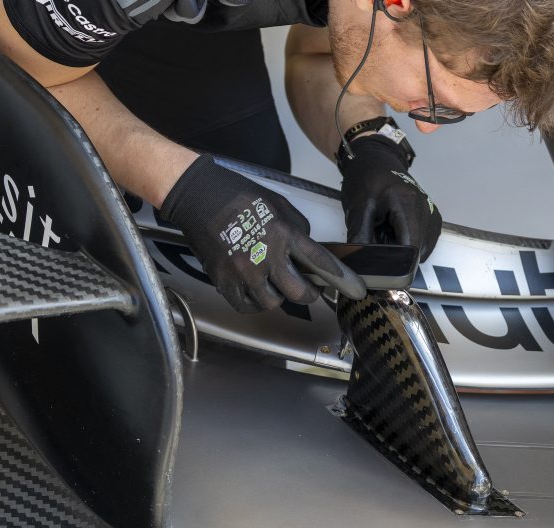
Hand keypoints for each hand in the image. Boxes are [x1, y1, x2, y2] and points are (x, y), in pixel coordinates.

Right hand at [161, 155, 365, 311]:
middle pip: (300, 293)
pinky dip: (255, 302)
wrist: (198, 196)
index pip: (320, 263)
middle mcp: (265, 256)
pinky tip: (256, 289)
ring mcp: (243, 271)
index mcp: (283, 234)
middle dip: (309, 293)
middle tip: (308, 288)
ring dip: (278, 296)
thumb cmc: (238, 196)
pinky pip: (247, 306)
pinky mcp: (224, 280)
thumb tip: (309, 250)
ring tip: (273, 281)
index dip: (342, 279)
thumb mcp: (279, 204)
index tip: (355, 290)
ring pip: (273, 303)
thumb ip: (298, 230)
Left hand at [339, 135, 442, 260]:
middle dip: (397, 253)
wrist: (376, 160)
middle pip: (416, 250)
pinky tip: (396, 229)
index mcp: (408, 203)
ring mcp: (432, 214)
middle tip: (378, 238)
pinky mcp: (433, 218)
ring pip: (421, 249)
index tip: (381, 262)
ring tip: (386, 230)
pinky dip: (408, 241)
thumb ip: (361, 239)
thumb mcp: (357, 209)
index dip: (395, 261)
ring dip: (403, 247)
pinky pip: (423, 242)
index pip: (410, 247)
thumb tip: (362, 264)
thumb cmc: (367, 179)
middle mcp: (426, 209)